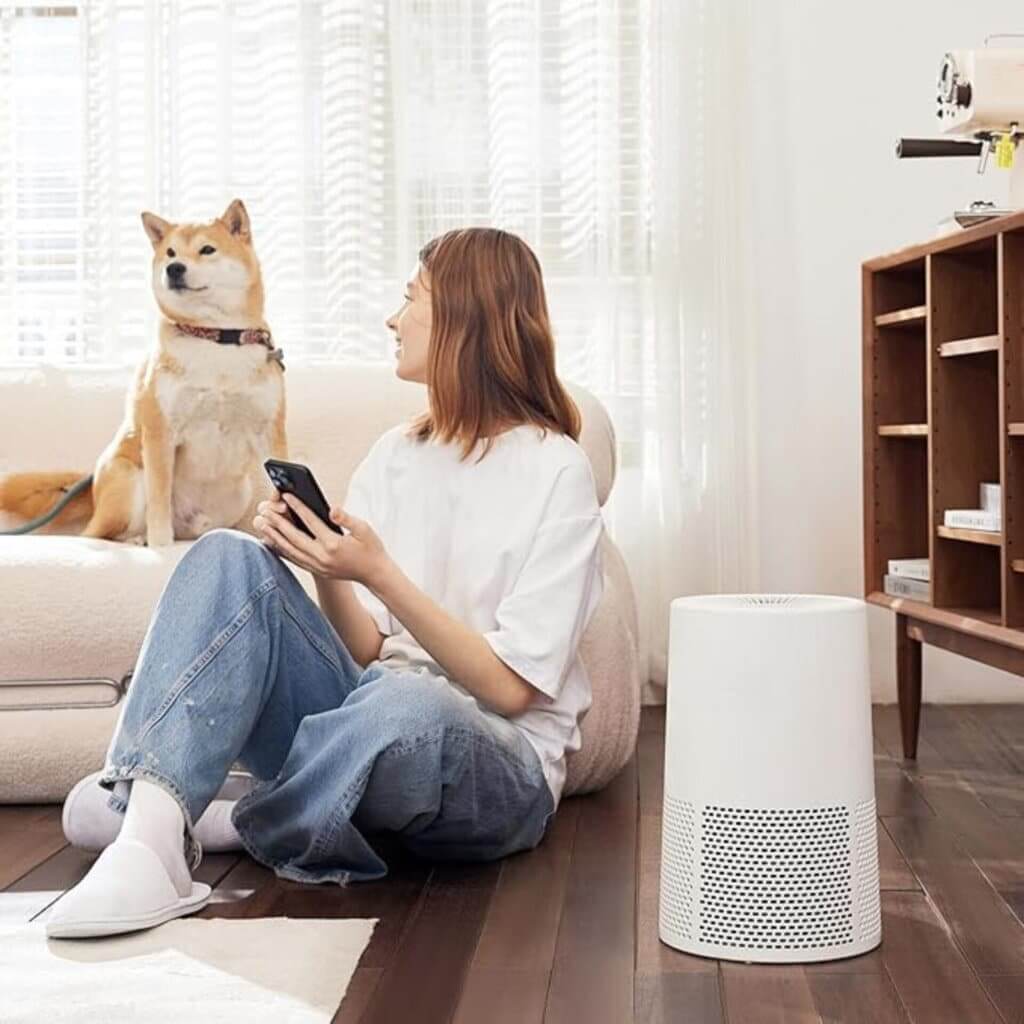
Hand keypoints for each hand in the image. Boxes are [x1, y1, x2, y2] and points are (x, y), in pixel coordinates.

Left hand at [253, 490, 389, 585]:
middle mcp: (322, 556)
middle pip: (294, 537)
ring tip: (262, 524)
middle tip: (264, 510)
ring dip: (274, 536)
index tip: (286, 495)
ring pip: (290, 549)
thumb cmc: (371, 548)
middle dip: (278, 522)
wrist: (374, 574)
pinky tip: (272, 541)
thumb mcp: (364, 529)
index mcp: (334, 544)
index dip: (298, 507)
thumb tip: (332, 509)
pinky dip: (281, 550)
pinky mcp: (316, 570)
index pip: (310, 522)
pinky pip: (294, 559)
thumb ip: (347, 518)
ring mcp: (317, 565)